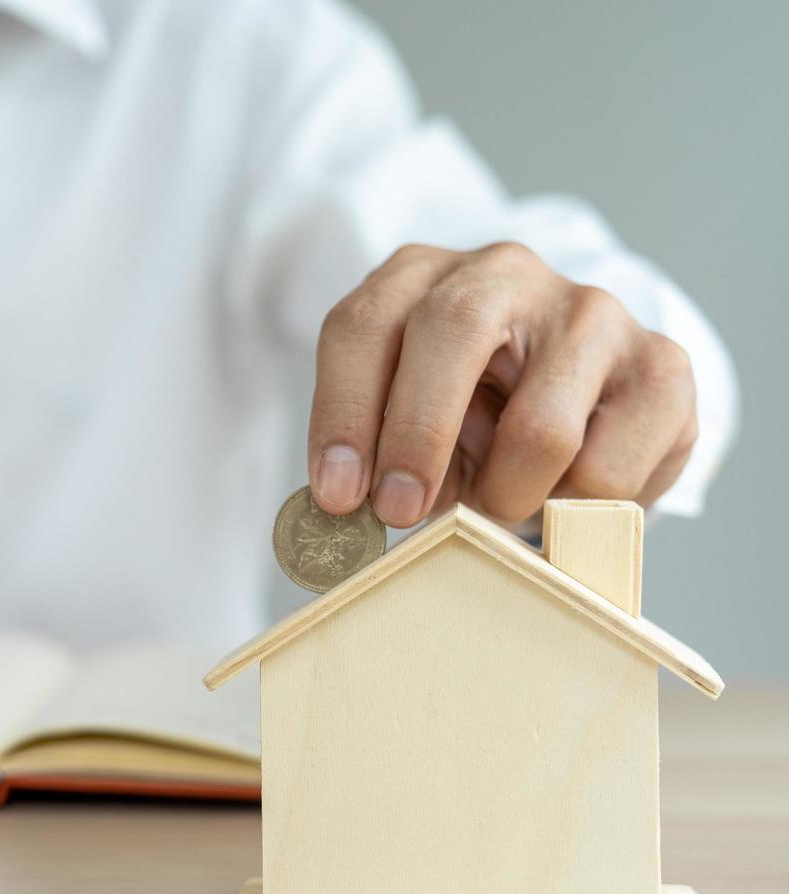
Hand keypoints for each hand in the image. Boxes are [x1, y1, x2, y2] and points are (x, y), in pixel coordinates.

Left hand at [306, 242, 696, 526]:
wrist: (578, 396)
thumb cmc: (466, 410)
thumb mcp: (405, 417)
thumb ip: (375, 451)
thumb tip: (351, 506)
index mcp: (420, 277)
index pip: (364, 325)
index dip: (344, 414)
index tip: (337, 495)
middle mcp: (504, 274)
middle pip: (452, 330)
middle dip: (418, 436)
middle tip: (399, 513)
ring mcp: (591, 312)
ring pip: (540, 427)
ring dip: (505, 494)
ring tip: (496, 502)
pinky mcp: (662, 366)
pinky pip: (609, 470)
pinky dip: (573, 508)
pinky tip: (561, 491)